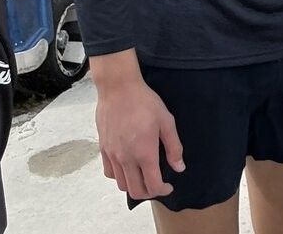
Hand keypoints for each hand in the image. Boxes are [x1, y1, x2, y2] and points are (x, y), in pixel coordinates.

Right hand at [95, 74, 185, 199]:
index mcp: (144, 153)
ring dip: (134, 186)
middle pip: (136, 191)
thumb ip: (174, 147)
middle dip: (149, 193)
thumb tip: (179, 168)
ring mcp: (112, 155)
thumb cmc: (144, 102)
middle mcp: (126, 158)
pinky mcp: (103, 148)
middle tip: (157, 184)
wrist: (118, 88)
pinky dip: (119, 176)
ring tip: (143, 177)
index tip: (169, 186)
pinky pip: (109, 173)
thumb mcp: (166, 121)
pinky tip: (127, 167)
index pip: (153, 186)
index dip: (163, 191)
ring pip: (121, 185)